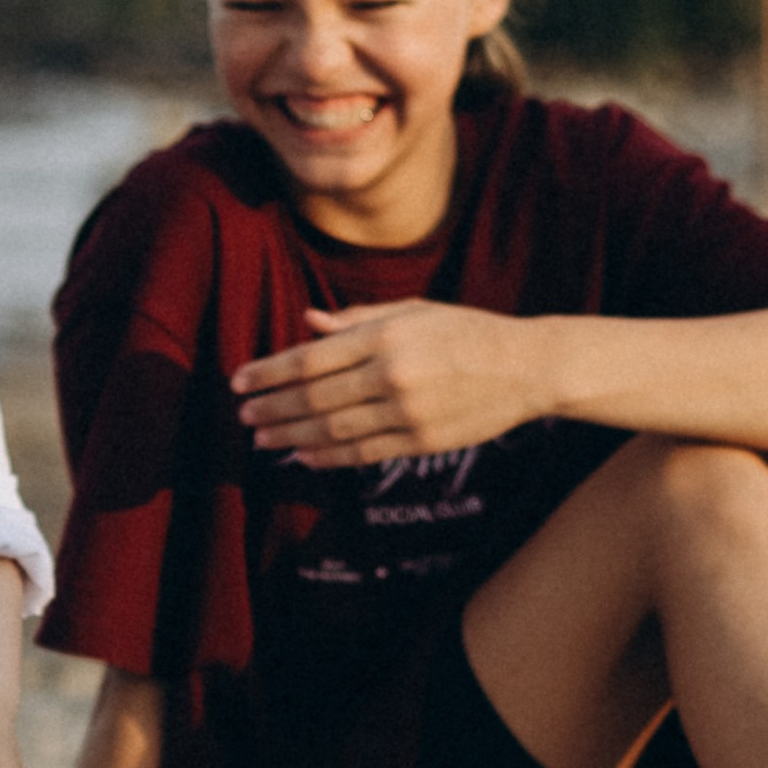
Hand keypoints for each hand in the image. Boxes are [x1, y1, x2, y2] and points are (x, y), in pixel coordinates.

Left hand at [232, 301, 549, 467]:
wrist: (527, 367)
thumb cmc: (466, 331)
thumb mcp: (414, 311)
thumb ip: (358, 318)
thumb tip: (307, 322)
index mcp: (387, 335)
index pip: (311, 358)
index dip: (270, 372)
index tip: (240, 381)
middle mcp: (392, 374)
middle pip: (314, 398)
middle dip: (272, 407)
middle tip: (242, 415)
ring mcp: (408, 412)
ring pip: (333, 430)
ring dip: (291, 436)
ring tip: (261, 438)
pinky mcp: (422, 441)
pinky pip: (363, 453)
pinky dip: (328, 456)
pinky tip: (303, 455)